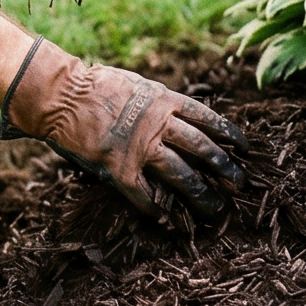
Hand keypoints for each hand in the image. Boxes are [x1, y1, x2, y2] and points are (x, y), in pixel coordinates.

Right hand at [2, 40, 247, 220]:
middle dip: (224, 167)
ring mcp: (140, 148)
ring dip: (201, 194)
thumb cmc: (94, 86)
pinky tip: (166, 221)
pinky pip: (144, 195)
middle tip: (239, 183)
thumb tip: (177, 114)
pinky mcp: (120, 169)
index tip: (243, 147)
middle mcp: (159, 124)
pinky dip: (156, 210)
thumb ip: (157, 101)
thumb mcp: (135, 84)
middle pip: (202, 149)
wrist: (62, 95)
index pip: (207, 118)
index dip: (228, 134)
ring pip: (181, 175)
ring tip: (216, 209)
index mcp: (164, 100)